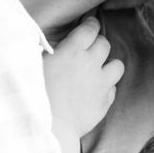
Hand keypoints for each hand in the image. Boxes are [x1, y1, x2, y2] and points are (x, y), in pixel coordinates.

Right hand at [43, 16, 124, 137]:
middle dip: (98, 44)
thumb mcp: (35, 65)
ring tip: (98, 71)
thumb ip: (46, 52)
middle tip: (89, 50)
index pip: (90, 29)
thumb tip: (51, 46)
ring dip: (108, 66)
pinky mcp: (104, 103)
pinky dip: (106, 89)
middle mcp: (91, 63)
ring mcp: (101, 84)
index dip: (90, 25)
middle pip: (104, 44)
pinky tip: (94, 92)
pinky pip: (113, 90)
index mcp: (72, 50)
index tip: (89, 26)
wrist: (49, 127)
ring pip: (117, 66)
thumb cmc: (36, 94)